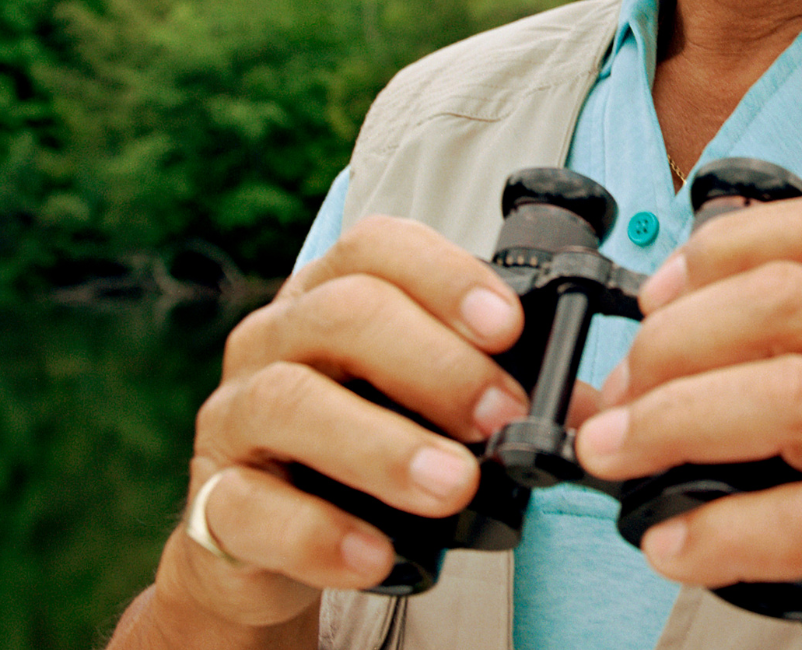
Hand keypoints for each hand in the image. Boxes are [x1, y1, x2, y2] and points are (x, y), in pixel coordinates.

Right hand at [151, 216, 534, 635]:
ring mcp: (234, 418)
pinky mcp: (213, 503)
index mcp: (330, 296)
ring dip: (384, 445)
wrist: (264, 542)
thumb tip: (588, 406)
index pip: (378, 248)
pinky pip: (250, 508)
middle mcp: (274, 340)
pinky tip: (378, 554)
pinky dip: (319, 533)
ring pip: (291, 402)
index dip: (445, 276)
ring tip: (455, 486)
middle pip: (343, 314)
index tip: (509, 326)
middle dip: (435, 363)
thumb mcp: (427, 409)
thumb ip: (498, 395)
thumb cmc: (361, 449)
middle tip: (502, 419)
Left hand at [572, 196, 801, 649]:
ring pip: (790, 395)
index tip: (660, 294)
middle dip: (674, 340)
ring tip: (615, 455)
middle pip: (789, 303)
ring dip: (673, 419)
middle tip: (620, 393)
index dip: (722, 249)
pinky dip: (720, 531)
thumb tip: (706, 347)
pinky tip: (673, 543)